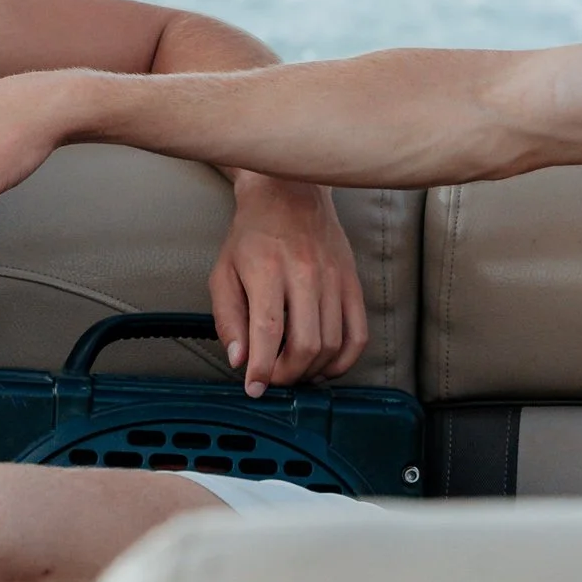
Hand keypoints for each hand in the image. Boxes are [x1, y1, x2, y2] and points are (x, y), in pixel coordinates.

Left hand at [210, 175, 368, 397]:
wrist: (288, 195)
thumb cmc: (251, 236)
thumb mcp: (223, 272)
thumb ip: (228, 318)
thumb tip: (240, 360)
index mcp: (267, 270)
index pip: (268, 330)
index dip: (262, 367)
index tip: (254, 387)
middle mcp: (304, 274)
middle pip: (306, 343)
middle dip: (288, 373)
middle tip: (274, 379)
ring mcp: (334, 279)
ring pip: (333, 343)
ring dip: (313, 370)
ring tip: (294, 372)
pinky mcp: (353, 283)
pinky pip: (358, 333)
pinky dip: (345, 360)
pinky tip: (326, 366)